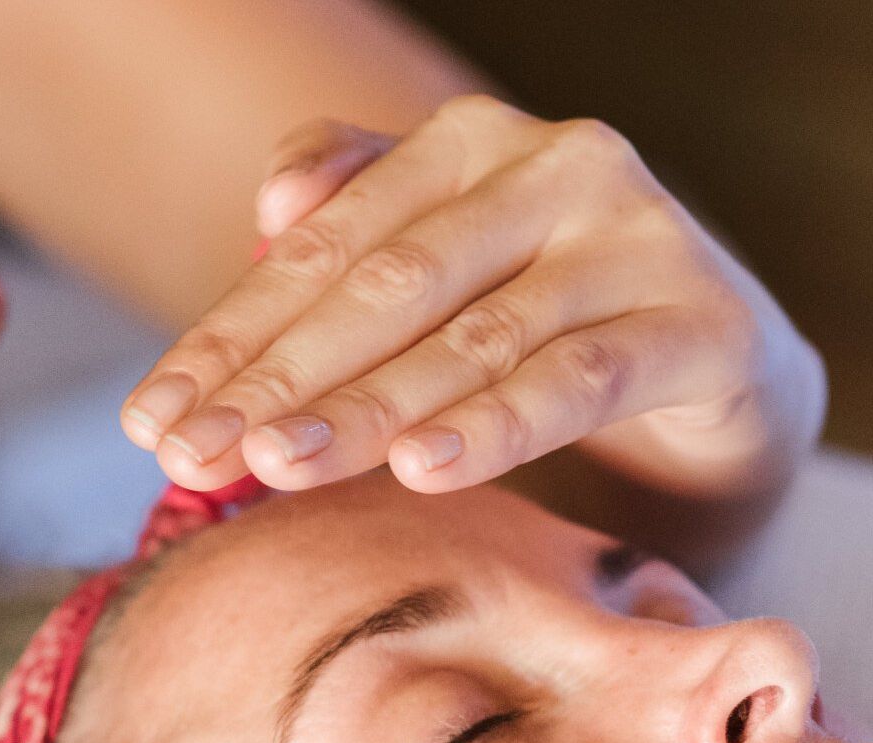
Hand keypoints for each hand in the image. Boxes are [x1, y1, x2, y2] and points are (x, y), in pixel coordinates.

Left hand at [119, 98, 823, 502]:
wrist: (724, 370)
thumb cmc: (558, 323)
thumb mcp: (450, 273)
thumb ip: (362, 221)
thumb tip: (269, 203)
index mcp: (469, 146)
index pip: (323, 249)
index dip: (228, 337)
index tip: (149, 420)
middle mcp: (554, 168)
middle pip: (386, 288)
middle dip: (277, 380)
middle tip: (191, 456)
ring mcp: (634, 240)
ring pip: (472, 339)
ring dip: (365, 409)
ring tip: (276, 467)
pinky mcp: (701, 324)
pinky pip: (579, 378)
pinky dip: (498, 423)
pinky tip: (421, 465)